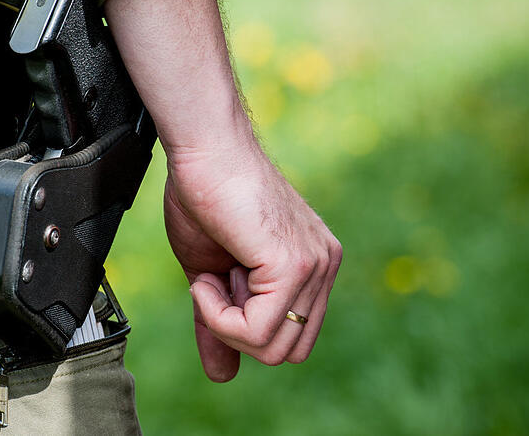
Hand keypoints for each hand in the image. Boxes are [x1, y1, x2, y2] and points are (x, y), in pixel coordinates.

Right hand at [163, 141, 342, 381]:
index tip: (218, 287)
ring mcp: (315, 266)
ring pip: (272, 347)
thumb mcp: (213, 276)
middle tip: (214, 286)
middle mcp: (324, 266)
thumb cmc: (206, 198)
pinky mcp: (293, 266)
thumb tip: (223, 375)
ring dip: (224, 322)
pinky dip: (218, 314)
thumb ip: (223, 325)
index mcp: (314, 266)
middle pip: (288, 351)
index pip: (294, 337)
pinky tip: (207, 275)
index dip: (246, 327)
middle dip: (239, 332)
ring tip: (208, 276)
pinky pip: (255, 329)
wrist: (203, 153)